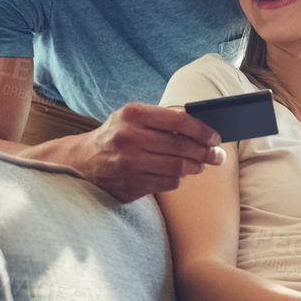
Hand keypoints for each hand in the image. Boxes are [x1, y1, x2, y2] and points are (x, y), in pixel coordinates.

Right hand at [75, 102, 224, 201]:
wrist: (82, 161)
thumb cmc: (116, 135)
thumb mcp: (133, 118)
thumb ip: (164, 119)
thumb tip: (204, 130)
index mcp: (132, 114)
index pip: (180, 121)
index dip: (203, 131)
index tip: (216, 138)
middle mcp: (129, 138)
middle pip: (181, 147)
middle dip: (205, 153)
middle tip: (217, 156)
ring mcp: (128, 164)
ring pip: (178, 168)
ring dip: (195, 167)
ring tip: (200, 165)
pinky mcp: (129, 186)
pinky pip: (167, 183)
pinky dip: (177, 179)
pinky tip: (178, 174)